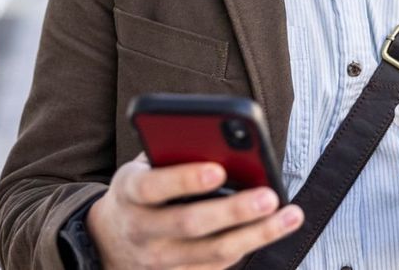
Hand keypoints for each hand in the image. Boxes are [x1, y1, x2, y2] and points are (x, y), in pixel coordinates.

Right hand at [86, 153, 303, 269]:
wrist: (109, 242)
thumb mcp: (142, 168)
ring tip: (289, 215)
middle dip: (234, 211)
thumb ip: (171, 155)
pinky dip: (249, 246)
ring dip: (256, 234)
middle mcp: (142, 230)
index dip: (185, 179)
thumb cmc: (140, 191)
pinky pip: (218, 264)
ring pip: (213, 251)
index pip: (154, 187)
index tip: (219, 170)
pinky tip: (273, 228)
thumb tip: (218, 142)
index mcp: (130, 193)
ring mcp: (160, 260)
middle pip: (190, 224)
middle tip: (269, 196)